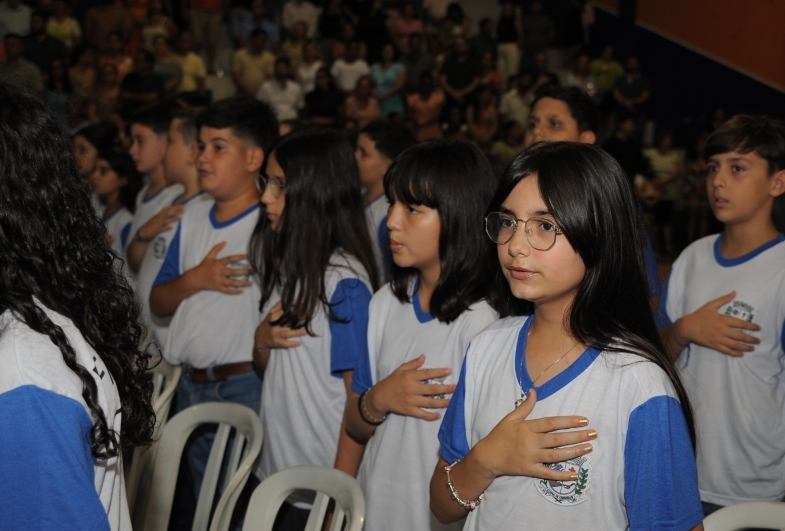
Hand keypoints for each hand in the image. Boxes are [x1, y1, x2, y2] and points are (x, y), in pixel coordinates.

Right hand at [137, 204, 183, 240]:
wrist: (143, 233)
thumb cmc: (152, 225)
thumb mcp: (157, 216)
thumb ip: (164, 211)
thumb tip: (170, 204)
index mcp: (159, 215)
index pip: (168, 209)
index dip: (176, 207)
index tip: (183, 206)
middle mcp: (158, 218)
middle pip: (168, 213)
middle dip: (175, 211)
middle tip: (183, 210)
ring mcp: (157, 224)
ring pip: (165, 220)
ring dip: (172, 219)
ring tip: (179, 218)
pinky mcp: (156, 230)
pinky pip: (161, 229)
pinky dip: (166, 228)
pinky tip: (171, 228)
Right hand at [191, 242, 253, 293]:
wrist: (195, 278)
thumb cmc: (203, 267)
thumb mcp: (209, 256)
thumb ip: (217, 249)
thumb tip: (225, 242)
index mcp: (218, 264)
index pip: (230, 259)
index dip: (238, 257)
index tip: (247, 256)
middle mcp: (219, 272)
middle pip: (234, 272)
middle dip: (245, 272)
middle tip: (253, 271)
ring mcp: (219, 280)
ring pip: (232, 283)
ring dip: (242, 283)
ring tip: (251, 283)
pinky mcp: (218, 287)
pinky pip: (227, 290)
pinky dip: (234, 292)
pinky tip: (241, 291)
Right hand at [254, 301, 306, 351]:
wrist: (260, 337)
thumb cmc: (268, 323)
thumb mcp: (271, 313)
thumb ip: (279, 306)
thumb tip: (287, 298)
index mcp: (273, 316)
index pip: (284, 312)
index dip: (294, 309)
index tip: (303, 307)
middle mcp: (274, 325)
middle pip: (286, 321)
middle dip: (296, 319)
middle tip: (306, 316)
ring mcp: (275, 335)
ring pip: (286, 333)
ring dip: (295, 332)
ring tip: (305, 331)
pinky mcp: (277, 343)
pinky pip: (285, 344)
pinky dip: (291, 344)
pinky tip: (299, 343)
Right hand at [367, 354, 454, 420]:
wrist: (380, 396)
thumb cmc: (392, 381)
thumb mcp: (400, 370)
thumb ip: (413, 364)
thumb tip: (424, 356)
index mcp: (410, 377)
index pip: (428, 374)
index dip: (439, 372)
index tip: (449, 370)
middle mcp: (412, 389)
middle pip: (432, 389)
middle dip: (446, 388)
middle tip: (455, 387)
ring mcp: (411, 401)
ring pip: (430, 403)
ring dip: (442, 402)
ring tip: (451, 401)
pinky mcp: (409, 411)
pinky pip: (422, 415)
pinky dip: (431, 416)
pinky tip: (439, 415)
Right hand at [474, 390, 595, 481]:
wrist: (487, 456)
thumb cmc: (499, 435)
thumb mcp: (510, 417)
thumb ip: (525, 406)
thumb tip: (534, 391)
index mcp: (527, 427)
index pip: (552, 423)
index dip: (569, 421)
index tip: (584, 420)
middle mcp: (530, 442)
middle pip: (558, 439)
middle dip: (577, 436)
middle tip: (594, 433)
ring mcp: (531, 457)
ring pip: (556, 455)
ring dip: (574, 452)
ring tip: (589, 448)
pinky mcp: (529, 470)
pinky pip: (548, 473)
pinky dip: (561, 475)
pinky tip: (575, 474)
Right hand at [676, 291, 759, 356]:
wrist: (687, 327)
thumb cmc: (699, 315)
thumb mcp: (711, 305)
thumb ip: (724, 299)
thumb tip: (734, 292)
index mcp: (723, 319)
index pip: (741, 323)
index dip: (751, 326)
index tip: (758, 328)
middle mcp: (722, 330)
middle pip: (740, 336)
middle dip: (751, 339)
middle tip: (758, 341)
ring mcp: (718, 339)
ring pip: (735, 345)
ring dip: (745, 347)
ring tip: (752, 348)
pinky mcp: (714, 345)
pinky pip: (726, 350)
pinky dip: (734, 353)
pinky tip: (740, 354)